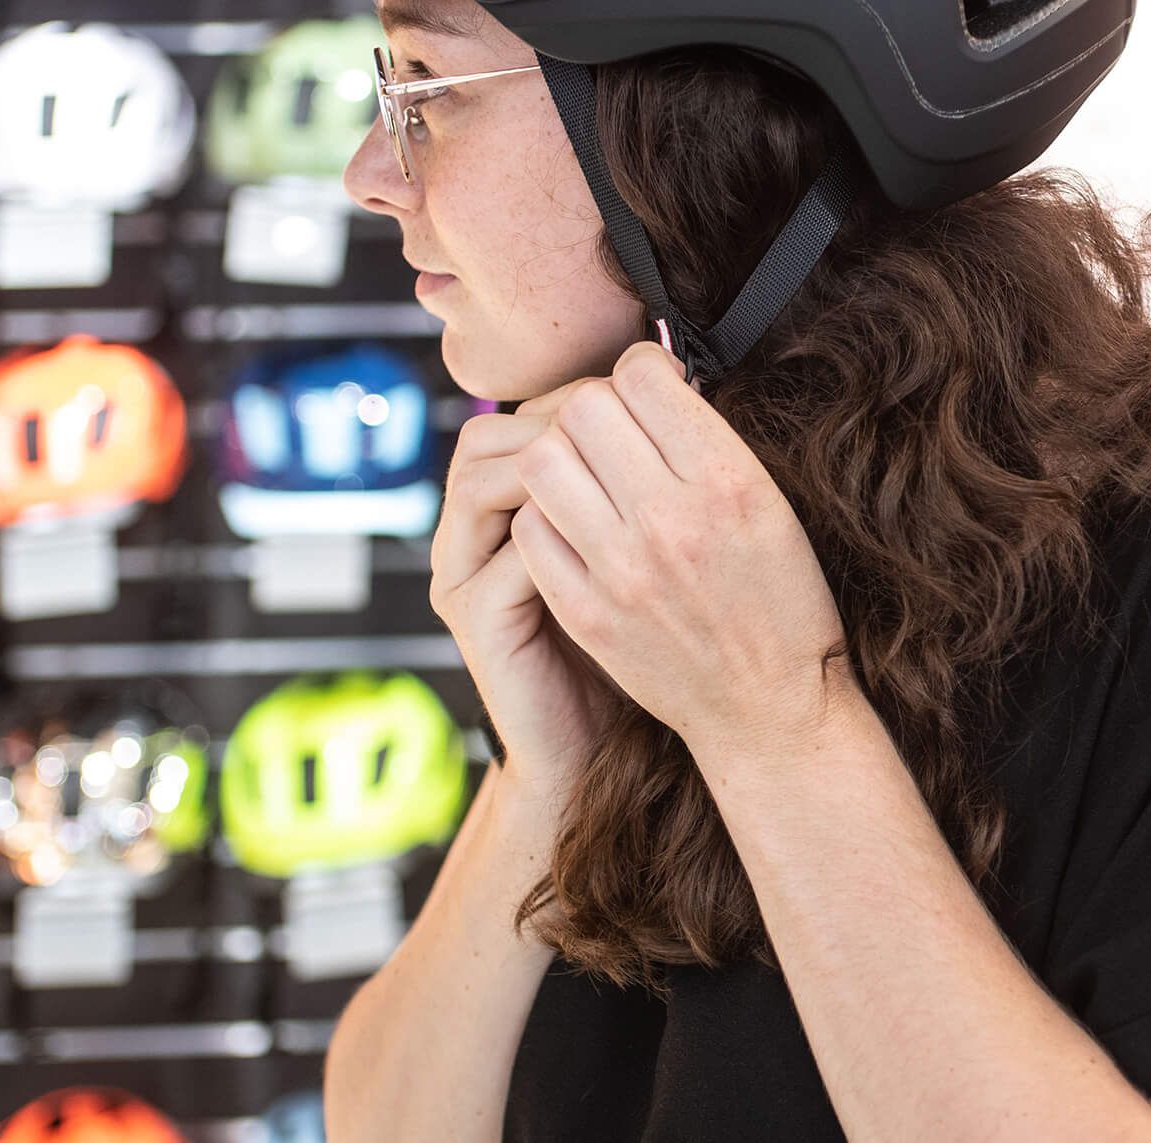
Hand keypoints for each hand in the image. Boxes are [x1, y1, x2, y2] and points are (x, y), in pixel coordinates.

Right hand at [429, 372, 620, 809]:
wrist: (598, 753)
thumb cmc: (631, 646)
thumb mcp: (634, 553)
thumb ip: (632, 489)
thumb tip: (685, 411)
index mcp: (503, 511)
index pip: (518, 417)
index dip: (575, 396)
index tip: (643, 395)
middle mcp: (470, 537)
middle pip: (488, 436)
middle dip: (561, 419)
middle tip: (629, 426)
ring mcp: (465, 579)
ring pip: (481, 481)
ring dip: (554, 463)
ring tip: (621, 473)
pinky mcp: (479, 625)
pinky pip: (505, 556)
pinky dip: (558, 532)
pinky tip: (618, 534)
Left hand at [509, 342, 850, 768]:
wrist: (769, 709)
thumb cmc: (782, 600)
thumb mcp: (773, 504)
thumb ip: (709, 441)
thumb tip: (655, 381)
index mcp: (727, 481)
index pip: (641, 376)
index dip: (640, 370)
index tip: (650, 389)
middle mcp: (670, 520)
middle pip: (582, 409)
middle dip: (595, 407)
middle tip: (613, 431)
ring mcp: (620, 570)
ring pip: (542, 461)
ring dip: (560, 455)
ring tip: (587, 474)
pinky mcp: (584, 611)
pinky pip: (530, 528)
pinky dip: (545, 514)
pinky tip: (575, 524)